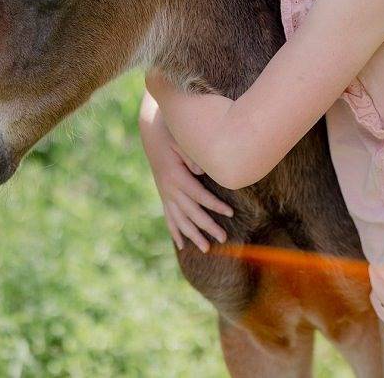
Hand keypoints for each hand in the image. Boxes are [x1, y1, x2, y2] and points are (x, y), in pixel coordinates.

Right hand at [138, 89, 233, 251]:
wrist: (153, 134)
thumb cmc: (171, 135)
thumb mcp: (180, 140)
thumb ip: (191, 155)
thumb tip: (201, 170)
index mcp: (176, 177)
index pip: (199, 195)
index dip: (214, 205)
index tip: (230, 213)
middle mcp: (169, 189)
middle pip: (191, 212)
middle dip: (208, 226)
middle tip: (223, 238)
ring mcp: (165, 194)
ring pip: (180, 220)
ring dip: (193, 235)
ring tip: (207, 249)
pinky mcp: (164, 195)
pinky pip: (170, 217)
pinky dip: (176, 231)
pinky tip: (182, 244)